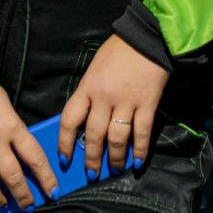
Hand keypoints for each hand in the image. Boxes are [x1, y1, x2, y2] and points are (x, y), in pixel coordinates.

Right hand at [0, 83, 58, 211]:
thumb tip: (23, 154)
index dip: (46, 178)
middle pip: (13, 177)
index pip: (35, 158)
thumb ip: (14, 130)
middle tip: (28, 205)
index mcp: (12, 128)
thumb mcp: (7, 107)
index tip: (53, 192)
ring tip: (2, 205)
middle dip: (23, 196)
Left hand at [58, 36, 168, 177]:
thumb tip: (84, 123)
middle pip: (93, 135)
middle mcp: (104, 98)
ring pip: (116, 138)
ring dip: (114, 159)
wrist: (146, 38)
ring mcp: (126, 102)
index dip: (65, 143)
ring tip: (112, 170)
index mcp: (87, 88)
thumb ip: (88, 94)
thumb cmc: (117, 52)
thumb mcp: (93, 70)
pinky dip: (139, 150)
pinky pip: (142, 132)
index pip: (69, 120)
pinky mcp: (147, 104)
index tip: (64, 159)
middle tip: (91, 174)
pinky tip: (136, 161)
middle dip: (91, 159)